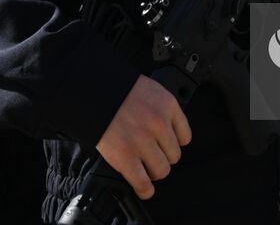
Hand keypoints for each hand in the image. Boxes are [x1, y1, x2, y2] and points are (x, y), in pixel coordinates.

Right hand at [95, 75, 191, 199]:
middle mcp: (159, 124)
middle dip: (163, 157)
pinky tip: (144, 189)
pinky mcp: (126, 157)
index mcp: (167, 106)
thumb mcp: (149, 91)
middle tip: (153, 156)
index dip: (175, 143)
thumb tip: (166, 131)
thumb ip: (160, 110)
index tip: (168, 146)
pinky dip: (145, 189)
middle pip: (174, 155)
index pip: (185, 136)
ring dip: (154, 172)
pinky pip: (143, 182)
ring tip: (146, 169)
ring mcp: (143, 142)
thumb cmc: (118, 90)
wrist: (94, 92)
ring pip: (162, 170)